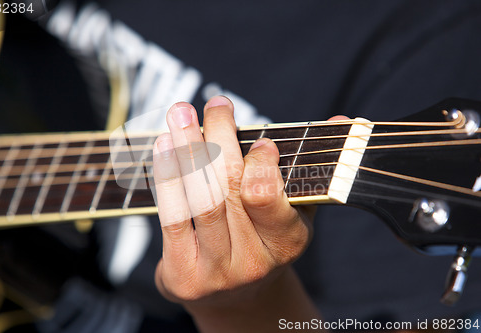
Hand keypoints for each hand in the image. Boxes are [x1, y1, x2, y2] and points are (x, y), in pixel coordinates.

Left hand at [152, 96, 328, 331]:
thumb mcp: (294, 210)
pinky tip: (164, 147)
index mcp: (288, 241)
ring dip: (187, 148)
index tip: (260, 137)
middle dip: (220, 137)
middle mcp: (254, 260)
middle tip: (215, 104)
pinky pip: (173, 217)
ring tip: (180, 113)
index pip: (267, 194)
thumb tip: (340, 120)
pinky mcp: (184, 276)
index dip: (261, 161)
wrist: (233, 296)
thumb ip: (310, 166)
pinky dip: (167, 176)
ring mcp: (217, 271)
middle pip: (230, 188)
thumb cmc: (262, 239)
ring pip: (200, 198)